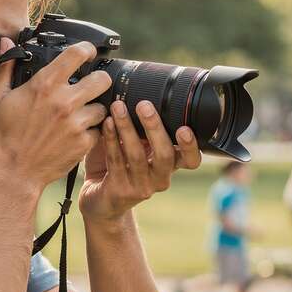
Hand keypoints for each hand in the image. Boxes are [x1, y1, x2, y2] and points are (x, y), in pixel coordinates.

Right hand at [0, 38, 108, 191]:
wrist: (13, 173)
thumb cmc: (2, 136)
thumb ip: (5, 67)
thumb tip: (6, 42)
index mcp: (44, 85)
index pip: (78, 54)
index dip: (87, 50)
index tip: (88, 53)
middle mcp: (64, 102)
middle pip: (103, 80)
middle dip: (99, 80)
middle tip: (91, 85)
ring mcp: (76, 124)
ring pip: (103, 107)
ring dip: (94, 109)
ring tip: (81, 114)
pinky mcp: (83, 143)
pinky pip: (98, 130)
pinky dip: (91, 131)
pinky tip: (77, 133)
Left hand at [78, 99, 202, 222]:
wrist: (100, 201)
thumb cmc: (119, 167)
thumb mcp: (137, 147)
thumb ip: (142, 128)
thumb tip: (138, 90)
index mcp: (170, 165)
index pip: (191, 160)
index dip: (191, 146)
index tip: (185, 128)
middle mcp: (160, 178)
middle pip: (164, 154)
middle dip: (154, 127)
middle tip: (144, 105)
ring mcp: (141, 186)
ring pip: (136, 155)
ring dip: (127, 128)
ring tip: (117, 106)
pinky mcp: (120, 190)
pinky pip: (115, 161)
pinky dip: (110, 139)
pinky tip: (106, 123)